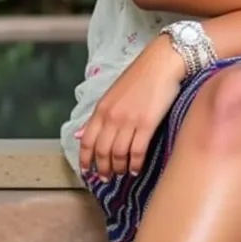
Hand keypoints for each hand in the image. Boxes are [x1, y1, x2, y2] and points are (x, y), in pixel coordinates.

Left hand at [77, 37, 184, 179]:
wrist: (162, 64)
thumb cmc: (139, 77)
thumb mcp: (111, 95)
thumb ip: (96, 117)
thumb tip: (79, 135)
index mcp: (101, 109)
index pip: (87, 141)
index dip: (85, 159)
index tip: (87, 172)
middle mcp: (112, 117)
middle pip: (102, 151)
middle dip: (103, 168)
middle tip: (106, 178)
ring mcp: (129, 121)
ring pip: (118, 154)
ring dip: (119, 168)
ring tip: (122, 173)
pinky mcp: (147, 124)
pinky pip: (137, 151)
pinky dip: (136, 164)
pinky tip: (136, 169)